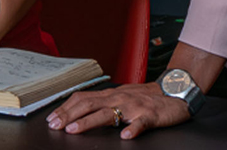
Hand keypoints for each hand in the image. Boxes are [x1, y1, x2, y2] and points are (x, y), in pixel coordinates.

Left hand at [46, 83, 189, 139]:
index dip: (65, 108)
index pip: (82, 98)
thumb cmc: (147, 96)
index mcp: (110, 95)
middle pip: (89, 105)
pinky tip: (125, 136)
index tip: (51, 118)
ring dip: (89, 121)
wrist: (175, 90)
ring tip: (74, 130)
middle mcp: (119, 98)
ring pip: (108, 113)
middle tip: (54, 125)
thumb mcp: (122, 96)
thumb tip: (80, 110)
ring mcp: (134, 106)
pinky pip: (140, 122)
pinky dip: (132, 129)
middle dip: (69, 115)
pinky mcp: (150, 115)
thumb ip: (104, 103)